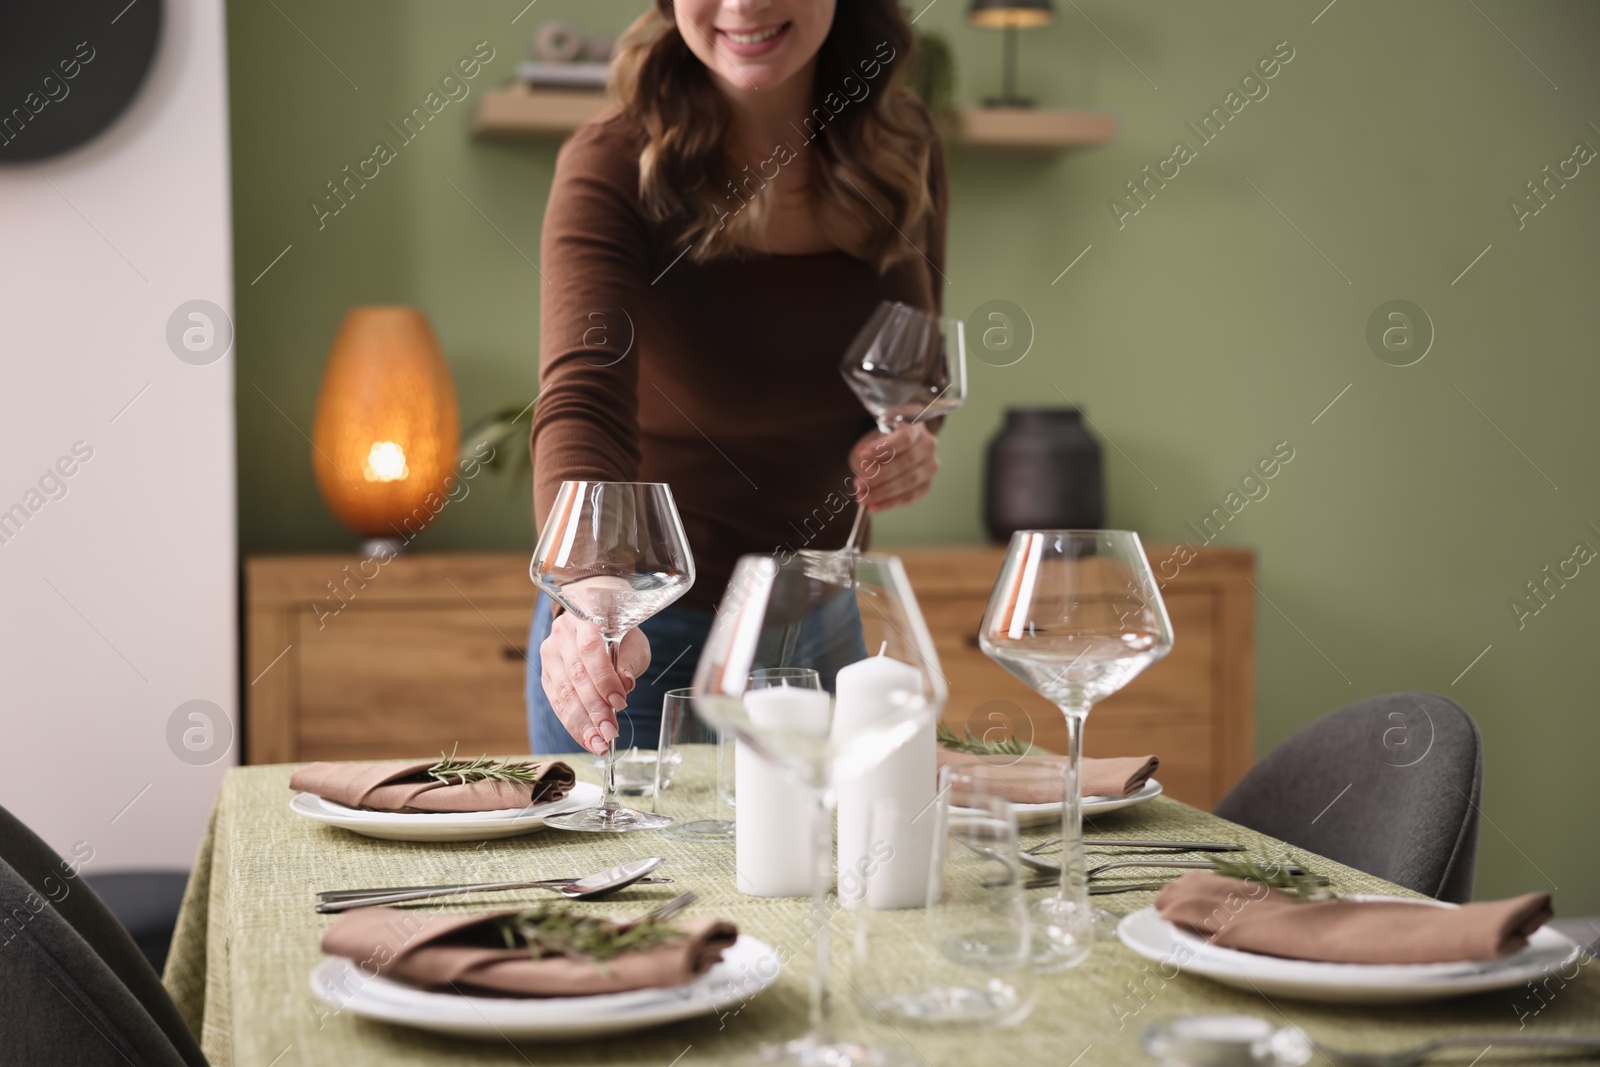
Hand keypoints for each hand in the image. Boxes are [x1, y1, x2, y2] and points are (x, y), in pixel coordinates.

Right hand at [539, 613, 650, 754]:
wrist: (596, 620)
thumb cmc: (620, 632)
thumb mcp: (633, 641)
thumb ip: (628, 662)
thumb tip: (626, 685)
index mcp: (584, 616)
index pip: (590, 650)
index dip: (604, 679)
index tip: (620, 702)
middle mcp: (561, 634)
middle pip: (575, 676)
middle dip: (594, 709)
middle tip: (610, 733)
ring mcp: (550, 654)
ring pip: (563, 693)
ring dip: (582, 723)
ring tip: (599, 744)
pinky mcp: (546, 674)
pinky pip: (557, 703)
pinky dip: (573, 724)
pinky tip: (587, 739)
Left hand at [849, 422, 939, 512]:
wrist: (895, 452)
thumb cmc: (882, 444)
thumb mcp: (874, 442)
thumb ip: (869, 452)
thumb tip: (863, 462)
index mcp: (917, 428)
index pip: (905, 438)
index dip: (884, 447)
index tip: (862, 455)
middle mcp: (929, 446)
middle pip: (907, 462)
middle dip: (880, 474)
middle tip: (858, 483)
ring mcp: (930, 467)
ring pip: (909, 481)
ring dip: (883, 491)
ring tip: (862, 497)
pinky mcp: (927, 485)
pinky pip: (910, 497)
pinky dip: (889, 503)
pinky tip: (873, 507)